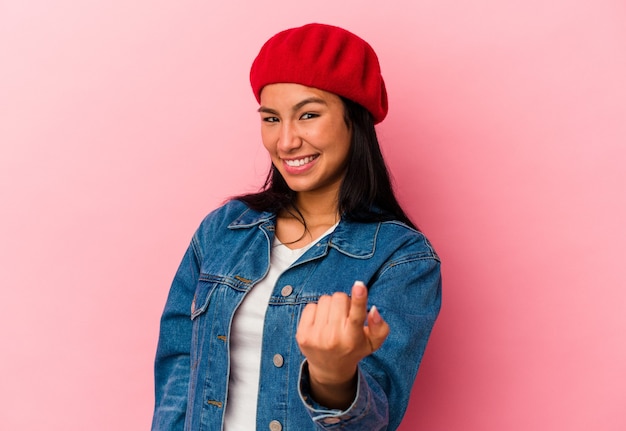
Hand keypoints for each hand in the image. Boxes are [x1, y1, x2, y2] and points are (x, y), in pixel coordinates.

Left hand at [296, 281, 389, 407]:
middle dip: (344, 303)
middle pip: (340, 298)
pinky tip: (321, 323)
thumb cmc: (354, 349)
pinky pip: (310, 306)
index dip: (359, 298)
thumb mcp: (373, 342)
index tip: (360, 285)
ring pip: (325, 300)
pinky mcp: (302, 335)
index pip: (356, 315)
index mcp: (353, 339)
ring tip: (333, 320)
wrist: (330, 368)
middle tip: (344, 316)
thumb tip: (373, 309)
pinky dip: (317, 311)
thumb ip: (380, 327)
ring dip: (331, 306)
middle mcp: (333, 339)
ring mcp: (316, 337)